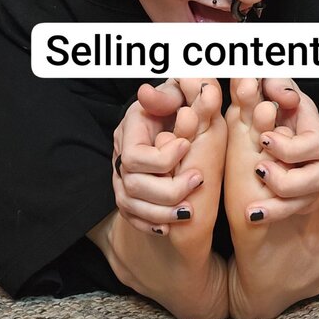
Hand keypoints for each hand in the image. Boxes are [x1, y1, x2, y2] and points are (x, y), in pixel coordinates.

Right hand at [112, 78, 219, 234]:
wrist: (172, 116)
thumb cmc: (179, 104)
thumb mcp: (178, 92)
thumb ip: (170, 94)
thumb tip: (147, 92)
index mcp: (131, 130)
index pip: (134, 156)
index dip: (162, 158)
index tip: (186, 146)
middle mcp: (121, 155)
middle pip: (131, 184)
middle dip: (167, 190)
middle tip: (197, 180)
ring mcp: (122, 177)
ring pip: (130, 204)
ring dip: (161, 212)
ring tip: (189, 211)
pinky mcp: (129, 194)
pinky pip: (131, 216)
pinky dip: (149, 224)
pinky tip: (170, 226)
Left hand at [234, 78, 318, 220]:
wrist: (266, 137)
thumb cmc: (267, 110)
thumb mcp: (267, 92)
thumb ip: (273, 85)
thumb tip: (281, 94)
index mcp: (310, 126)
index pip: (313, 142)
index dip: (289, 146)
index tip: (263, 140)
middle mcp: (317, 154)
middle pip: (318, 174)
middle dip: (286, 177)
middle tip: (259, 169)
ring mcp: (315, 177)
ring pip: (310, 196)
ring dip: (281, 202)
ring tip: (253, 205)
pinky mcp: (308, 197)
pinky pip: (298, 211)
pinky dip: (275, 214)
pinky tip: (253, 214)